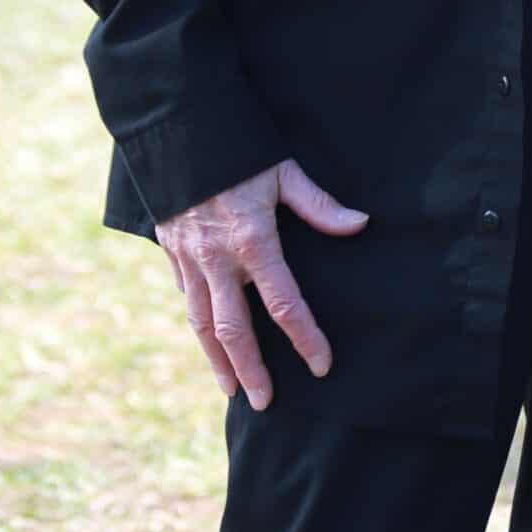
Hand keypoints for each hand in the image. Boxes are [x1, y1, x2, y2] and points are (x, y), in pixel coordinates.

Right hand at [156, 160, 368, 410]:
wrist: (175, 129)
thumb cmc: (237, 148)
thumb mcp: (283, 171)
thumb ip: (319, 204)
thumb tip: (360, 223)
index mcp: (252, 241)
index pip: (284, 304)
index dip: (305, 338)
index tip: (321, 366)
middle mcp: (216, 259)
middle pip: (234, 330)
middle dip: (250, 370)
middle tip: (264, 403)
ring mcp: (189, 259)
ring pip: (201, 323)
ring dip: (217, 360)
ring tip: (231, 390)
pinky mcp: (170, 251)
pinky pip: (186, 297)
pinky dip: (199, 325)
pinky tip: (209, 340)